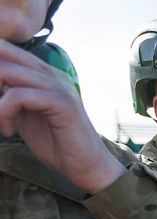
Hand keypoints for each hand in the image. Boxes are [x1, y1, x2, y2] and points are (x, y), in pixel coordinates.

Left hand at [0, 40, 124, 193]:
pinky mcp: (62, 102)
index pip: (7, 51)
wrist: (86, 167)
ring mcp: (59, 86)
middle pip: (4, 54)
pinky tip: (8, 130)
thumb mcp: (23, 117)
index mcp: (44, 74)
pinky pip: (18, 96)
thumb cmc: (57, 145)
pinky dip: (4, 112)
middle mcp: (52, 74)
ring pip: (7, 71)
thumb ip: (7, 98)